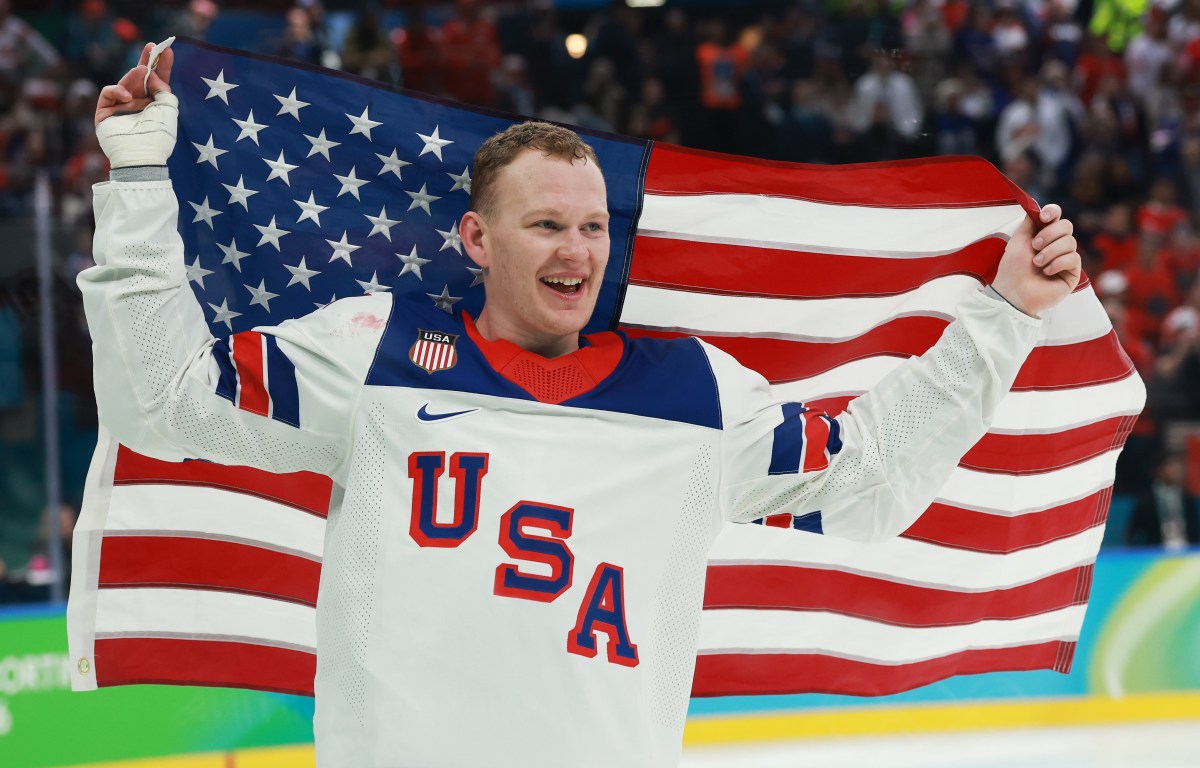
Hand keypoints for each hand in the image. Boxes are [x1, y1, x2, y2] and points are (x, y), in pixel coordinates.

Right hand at [95, 42, 177, 168]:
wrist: (142, 157)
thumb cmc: (159, 137)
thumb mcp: (169, 110)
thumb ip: (163, 89)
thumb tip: (151, 75)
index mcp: (154, 107)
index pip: (157, 83)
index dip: (161, 67)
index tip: (168, 51)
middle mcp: (138, 106)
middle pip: (140, 79)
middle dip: (146, 62)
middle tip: (152, 47)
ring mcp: (121, 108)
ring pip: (126, 83)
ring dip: (134, 75)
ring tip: (142, 69)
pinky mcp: (105, 112)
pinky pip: (109, 93)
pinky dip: (118, 90)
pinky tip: (128, 97)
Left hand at [991, 203, 1079, 317]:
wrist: (1013, 292)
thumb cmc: (1013, 268)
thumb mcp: (1019, 240)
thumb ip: (1030, 222)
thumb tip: (1038, 207)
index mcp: (1043, 235)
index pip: (1057, 216)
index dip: (1053, 212)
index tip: (1043, 217)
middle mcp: (1057, 245)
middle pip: (1067, 226)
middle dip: (1049, 234)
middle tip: (1035, 246)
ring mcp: (1066, 258)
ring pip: (1070, 242)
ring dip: (1050, 251)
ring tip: (1037, 263)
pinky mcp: (1072, 273)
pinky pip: (1073, 258)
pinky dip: (1058, 263)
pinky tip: (1046, 272)